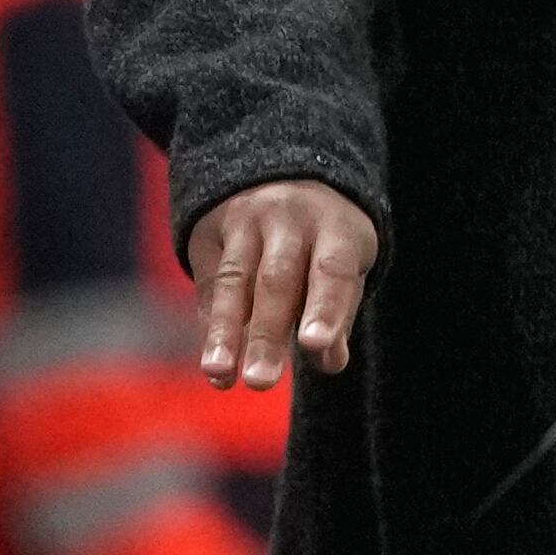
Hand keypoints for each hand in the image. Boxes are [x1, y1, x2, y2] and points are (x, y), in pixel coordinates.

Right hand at [185, 181, 376, 389]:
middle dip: (268, 334)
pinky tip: (216, 364)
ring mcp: (245, 221)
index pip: (333, 270)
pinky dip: (213, 325)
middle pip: (278, 280)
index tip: (314, 346)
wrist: (281, 172)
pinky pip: (211, 282)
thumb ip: (338, 313)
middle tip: (262, 383)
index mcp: (337, 228)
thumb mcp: (346, 264)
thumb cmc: (325, 241)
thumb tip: (330, 362)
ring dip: (226, 333)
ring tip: (220, 376)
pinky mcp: (209, 230)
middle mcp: (290, 219)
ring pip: (234, 281)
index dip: (326, 309)